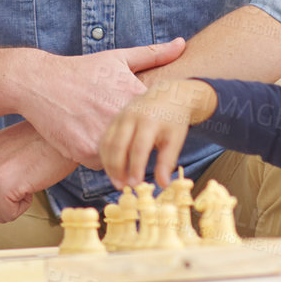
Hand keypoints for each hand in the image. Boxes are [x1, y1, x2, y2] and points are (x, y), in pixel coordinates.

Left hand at [0, 121, 77, 222]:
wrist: (64, 131)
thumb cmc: (44, 142)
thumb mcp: (7, 151)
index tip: (3, 198)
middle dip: (1, 205)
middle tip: (19, 188)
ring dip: (13, 205)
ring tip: (27, 182)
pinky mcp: (1, 184)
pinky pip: (6, 215)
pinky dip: (22, 208)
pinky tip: (31, 186)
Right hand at [14, 39, 186, 165]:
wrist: (38, 82)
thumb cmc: (80, 69)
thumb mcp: (117, 58)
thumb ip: (153, 54)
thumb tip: (182, 43)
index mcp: (133, 95)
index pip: (159, 122)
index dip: (155, 125)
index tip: (149, 125)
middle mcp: (121, 117)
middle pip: (142, 142)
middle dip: (137, 143)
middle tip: (129, 139)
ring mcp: (103, 135)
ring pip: (123, 156)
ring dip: (119, 153)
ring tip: (106, 140)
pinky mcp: (85, 150)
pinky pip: (101, 163)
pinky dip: (98, 156)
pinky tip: (90, 140)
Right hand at [98, 79, 217, 189]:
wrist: (167, 95)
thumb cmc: (173, 120)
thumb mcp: (175, 140)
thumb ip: (167, 162)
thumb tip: (163, 185)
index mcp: (149, 121)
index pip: (138, 147)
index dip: (135, 167)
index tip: (136, 184)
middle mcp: (130, 117)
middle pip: (118, 145)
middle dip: (117, 168)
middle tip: (122, 186)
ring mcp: (119, 117)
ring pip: (107, 143)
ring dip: (109, 164)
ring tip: (117, 181)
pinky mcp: (114, 120)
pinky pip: (104, 139)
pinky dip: (105, 156)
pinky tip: (112, 169)